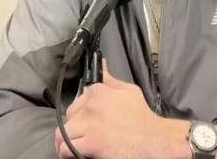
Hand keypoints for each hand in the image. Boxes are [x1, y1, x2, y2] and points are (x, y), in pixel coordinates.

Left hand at [55, 59, 190, 158]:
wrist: (153, 140)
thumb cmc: (142, 117)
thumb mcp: (129, 91)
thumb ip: (110, 79)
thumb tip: (101, 65)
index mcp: (98, 91)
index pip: (77, 101)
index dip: (81, 114)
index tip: (87, 121)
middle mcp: (91, 105)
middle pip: (69, 116)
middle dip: (74, 126)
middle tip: (83, 135)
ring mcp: (90, 124)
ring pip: (63, 132)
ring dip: (67, 140)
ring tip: (74, 145)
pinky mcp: (91, 142)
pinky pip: (66, 148)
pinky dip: (67, 153)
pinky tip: (75, 154)